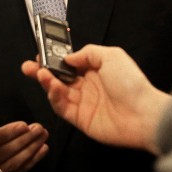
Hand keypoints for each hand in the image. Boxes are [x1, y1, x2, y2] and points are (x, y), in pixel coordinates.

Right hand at [22, 45, 170, 153]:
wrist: (143, 115)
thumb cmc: (132, 84)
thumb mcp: (111, 56)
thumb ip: (87, 53)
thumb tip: (68, 57)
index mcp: (96, 70)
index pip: (69, 64)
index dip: (55, 58)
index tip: (42, 53)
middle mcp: (88, 86)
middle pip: (59, 78)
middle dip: (42, 70)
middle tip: (28, 65)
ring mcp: (83, 103)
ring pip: (58, 92)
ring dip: (46, 82)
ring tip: (39, 73)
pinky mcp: (80, 119)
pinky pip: (61, 107)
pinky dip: (53, 96)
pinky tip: (50, 86)